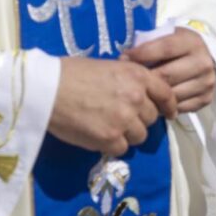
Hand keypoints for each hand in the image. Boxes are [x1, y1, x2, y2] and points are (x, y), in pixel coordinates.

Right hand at [48, 58, 176, 156]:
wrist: (47, 88)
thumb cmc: (72, 73)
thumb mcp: (111, 67)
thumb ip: (131, 80)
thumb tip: (142, 94)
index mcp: (138, 76)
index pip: (166, 94)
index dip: (169, 106)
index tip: (169, 113)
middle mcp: (137, 98)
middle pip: (151, 118)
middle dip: (140, 119)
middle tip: (122, 117)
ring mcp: (124, 119)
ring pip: (139, 135)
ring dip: (128, 134)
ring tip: (109, 127)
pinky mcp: (109, 138)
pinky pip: (122, 148)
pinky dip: (112, 145)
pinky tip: (99, 136)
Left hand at [124, 29, 215, 113]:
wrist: (203, 57)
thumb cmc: (178, 47)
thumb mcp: (167, 36)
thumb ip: (150, 44)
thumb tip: (125, 60)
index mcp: (193, 42)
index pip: (165, 48)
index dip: (141, 54)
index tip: (123, 58)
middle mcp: (203, 62)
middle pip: (166, 75)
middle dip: (144, 79)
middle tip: (127, 81)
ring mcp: (206, 82)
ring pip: (171, 95)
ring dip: (153, 96)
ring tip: (140, 93)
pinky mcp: (206, 98)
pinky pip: (179, 107)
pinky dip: (165, 106)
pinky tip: (156, 100)